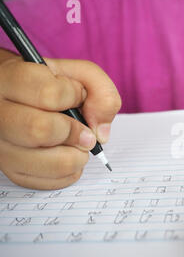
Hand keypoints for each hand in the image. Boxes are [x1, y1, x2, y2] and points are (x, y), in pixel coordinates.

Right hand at [0, 53, 120, 189]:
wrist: (19, 100)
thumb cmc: (50, 85)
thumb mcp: (76, 74)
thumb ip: (99, 90)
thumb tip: (100, 132)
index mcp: (9, 81)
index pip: (48, 94)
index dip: (74, 96)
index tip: (78, 96)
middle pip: (39, 130)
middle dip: (75, 132)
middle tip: (85, 131)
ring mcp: (2, 147)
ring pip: (48, 162)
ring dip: (77, 155)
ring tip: (78, 144)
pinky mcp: (12, 171)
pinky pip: (50, 182)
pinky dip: (71, 171)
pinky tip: (68, 154)